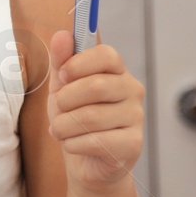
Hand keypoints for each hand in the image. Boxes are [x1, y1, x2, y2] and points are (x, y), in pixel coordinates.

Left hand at [46, 32, 144, 190]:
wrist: (86, 162)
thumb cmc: (75, 118)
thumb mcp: (61, 87)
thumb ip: (61, 61)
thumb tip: (62, 35)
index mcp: (116, 71)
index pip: (107, 54)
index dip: (78, 63)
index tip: (62, 76)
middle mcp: (132, 91)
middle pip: (97, 86)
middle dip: (65, 100)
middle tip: (59, 109)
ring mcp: (136, 118)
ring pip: (91, 117)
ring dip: (64, 126)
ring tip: (60, 130)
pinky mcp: (133, 144)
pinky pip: (94, 141)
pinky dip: (72, 144)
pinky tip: (73, 144)